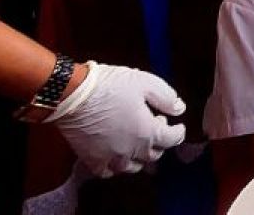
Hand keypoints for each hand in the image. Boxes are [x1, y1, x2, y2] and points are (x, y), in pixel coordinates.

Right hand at [48, 62, 186, 176]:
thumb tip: (179, 109)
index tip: (178, 125)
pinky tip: (116, 156)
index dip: (178, 131)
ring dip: (140, 157)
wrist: (73, 94)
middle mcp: (131, 151)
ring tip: (138, 142)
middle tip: (154, 124)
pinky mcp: (92, 159)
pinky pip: (107, 171)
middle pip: (153, 155)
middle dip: (159, 141)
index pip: (172, 140)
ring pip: (132, 167)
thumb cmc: (111, 86)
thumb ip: (166, 97)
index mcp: (147, 132)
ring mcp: (111, 158)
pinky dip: (115, 166)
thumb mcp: (145, 82)